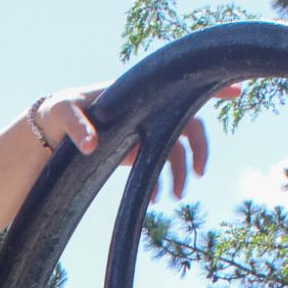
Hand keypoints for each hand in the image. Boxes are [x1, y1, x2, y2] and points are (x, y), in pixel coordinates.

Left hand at [36, 84, 240, 198]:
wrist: (51, 127)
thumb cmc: (59, 111)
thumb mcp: (63, 113)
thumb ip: (77, 126)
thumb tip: (90, 145)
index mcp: (138, 96)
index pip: (179, 89)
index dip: (210, 88)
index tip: (236, 89)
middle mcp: (146, 111)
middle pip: (185, 127)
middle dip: (197, 151)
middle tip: (198, 175)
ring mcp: (142, 129)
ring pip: (173, 150)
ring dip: (179, 172)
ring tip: (174, 197)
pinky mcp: (134, 148)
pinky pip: (157, 164)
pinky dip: (158, 181)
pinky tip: (154, 199)